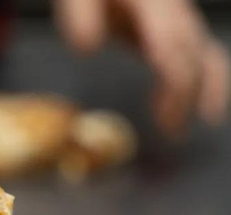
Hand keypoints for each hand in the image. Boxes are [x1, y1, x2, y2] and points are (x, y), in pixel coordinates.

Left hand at [54, 0, 228, 135]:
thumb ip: (80, 16)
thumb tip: (86, 48)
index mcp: (153, 2)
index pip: (172, 43)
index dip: (175, 78)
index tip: (167, 111)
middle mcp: (174, 10)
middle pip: (192, 55)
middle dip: (185, 95)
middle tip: (169, 130)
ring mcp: (179, 18)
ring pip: (206, 55)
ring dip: (201, 93)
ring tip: (181, 128)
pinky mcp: (175, 27)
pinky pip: (202, 55)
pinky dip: (204, 82)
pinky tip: (190, 110)